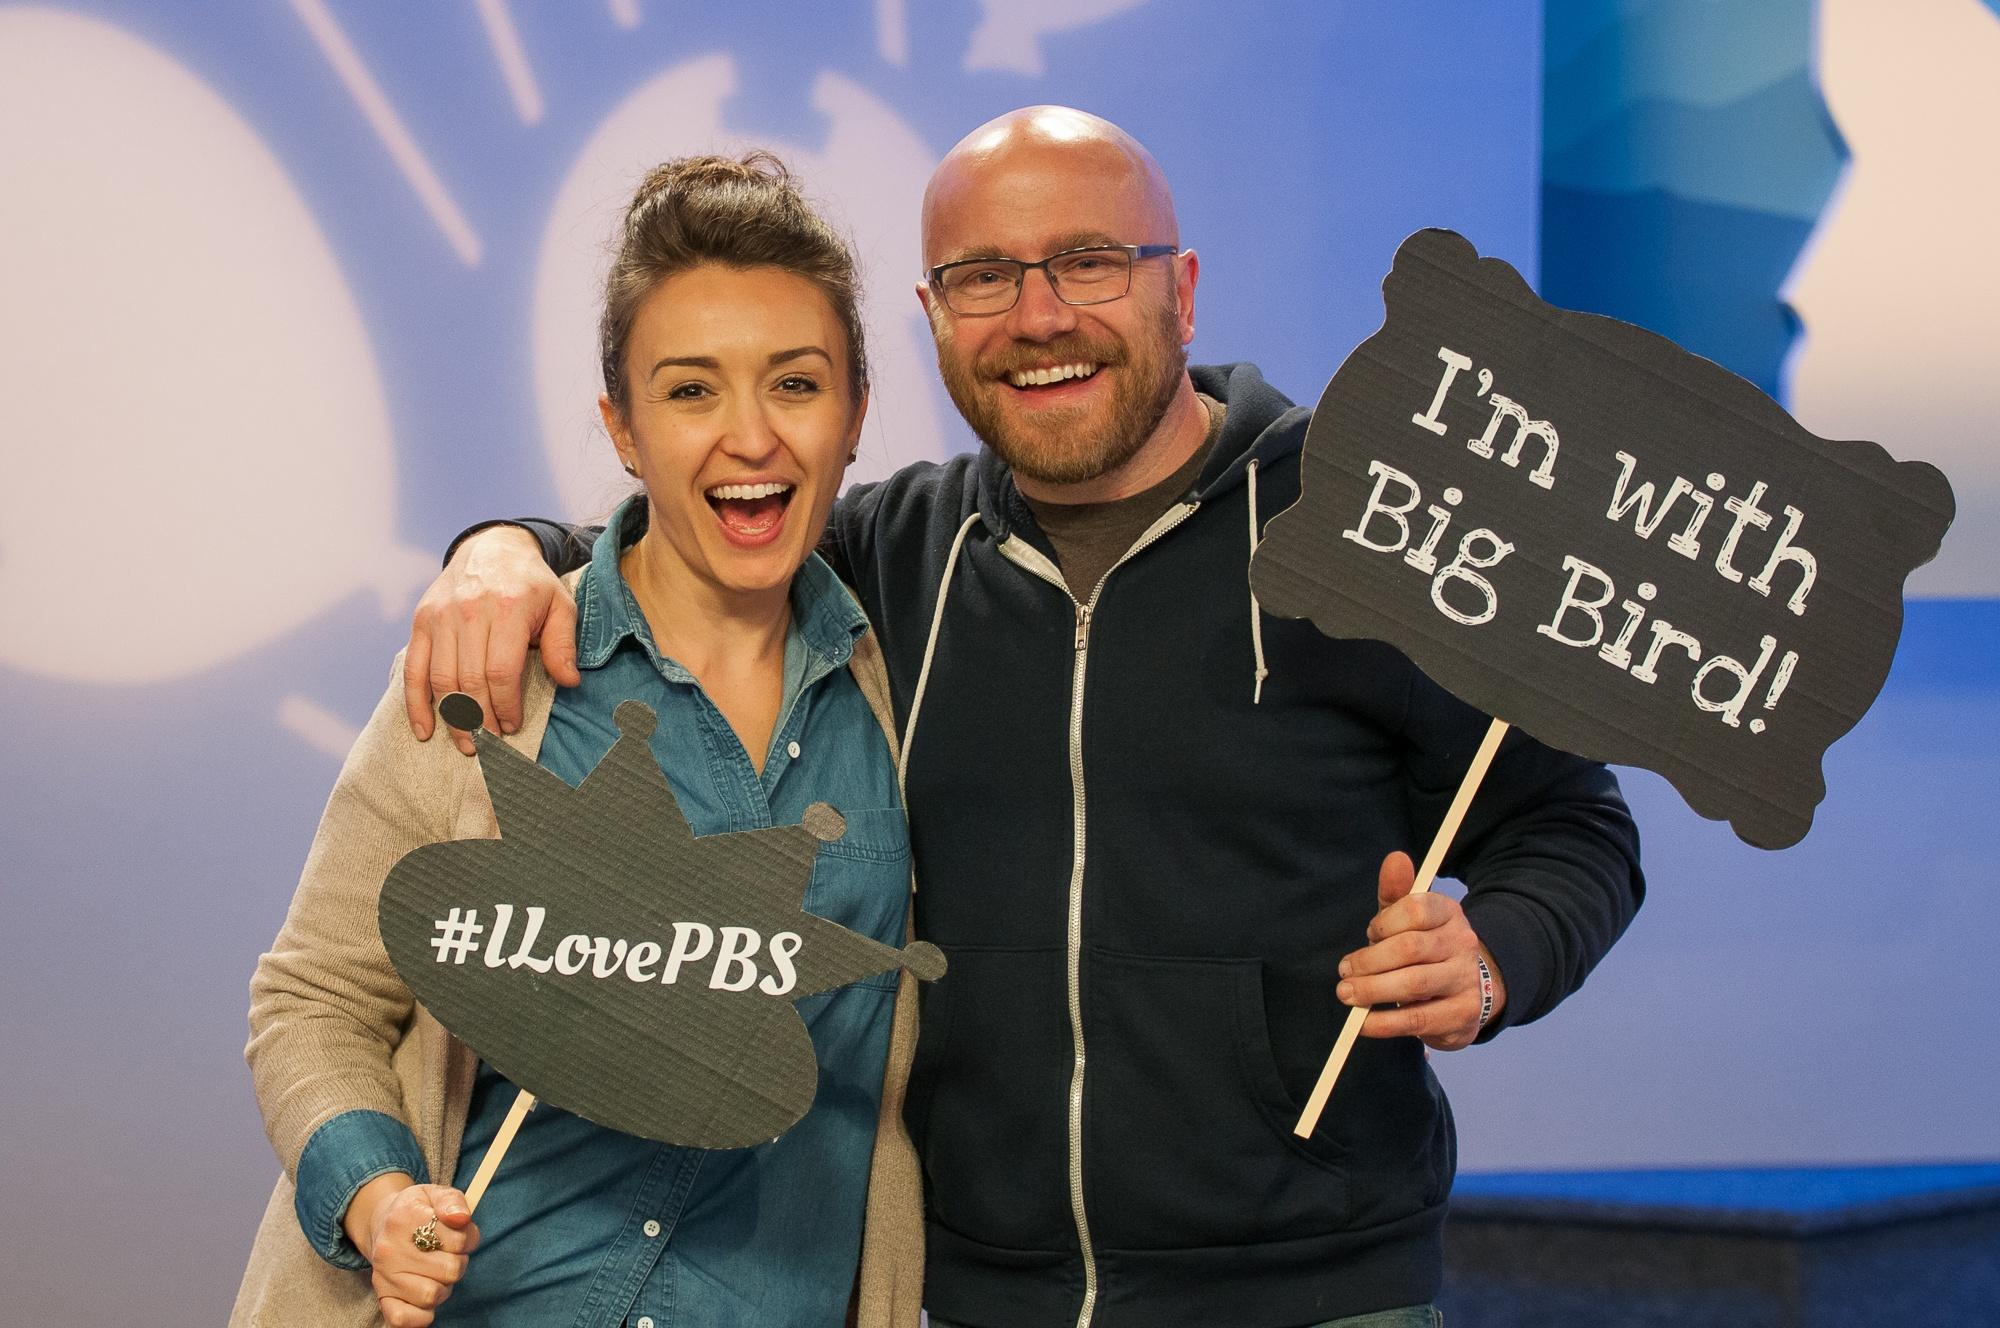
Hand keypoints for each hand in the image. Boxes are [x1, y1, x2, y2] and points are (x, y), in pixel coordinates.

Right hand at [344, 1175, 480, 1327]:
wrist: (382, 1222)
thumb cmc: (418, 1210)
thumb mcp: (436, 1193)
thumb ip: (453, 1201)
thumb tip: (461, 1218)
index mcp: (404, 1218)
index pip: (458, 1239)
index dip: (467, 1239)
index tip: (459, 1234)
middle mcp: (389, 1249)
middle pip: (450, 1270)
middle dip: (458, 1263)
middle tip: (448, 1254)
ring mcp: (383, 1276)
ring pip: (432, 1295)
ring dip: (443, 1287)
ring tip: (436, 1272)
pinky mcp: (382, 1297)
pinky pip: (404, 1319)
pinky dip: (421, 1315)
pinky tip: (425, 1298)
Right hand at [404, 525, 578, 752]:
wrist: (492, 547)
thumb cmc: (531, 583)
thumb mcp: (560, 605)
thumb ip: (564, 644)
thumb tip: (570, 682)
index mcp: (506, 609)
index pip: (501, 671)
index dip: (505, 705)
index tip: (512, 726)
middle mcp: (468, 612)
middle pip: (469, 680)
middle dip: (480, 720)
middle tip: (490, 746)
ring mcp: (440, 617)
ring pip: (441, 679)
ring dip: (453, 718)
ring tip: (468, 744)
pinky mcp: (421, 622)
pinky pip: (413, 668)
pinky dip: (416, 702)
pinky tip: (425, 729)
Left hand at [1337, 851, 1505, 1051]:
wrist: (1467, 990)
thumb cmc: (1426, 949)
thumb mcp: (1409, 919)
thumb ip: (1397, 892)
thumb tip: (1395, 858)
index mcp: (1449, 912)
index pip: (1415, 909)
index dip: (1384, 923)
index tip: (1369, 935)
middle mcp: (1462, 943)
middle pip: (1410, 948)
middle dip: (1369, 961)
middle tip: (1345, 971)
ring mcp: (1465, 980)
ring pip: (1414, 984)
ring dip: (1373, 990)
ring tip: (1347, 994)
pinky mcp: (1462, 1015)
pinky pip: (1418, 1019)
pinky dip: (1385, 1022)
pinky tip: (1364, 1022)